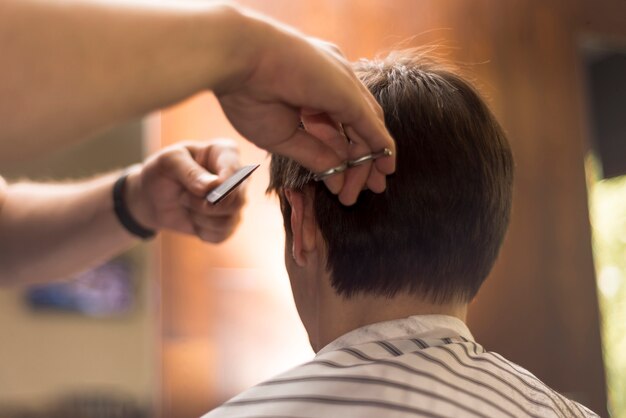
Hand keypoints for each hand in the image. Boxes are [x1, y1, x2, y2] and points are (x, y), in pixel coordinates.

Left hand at [125, 140, 244, 242]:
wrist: (152, 198)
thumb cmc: (162, 172)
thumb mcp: (168, 162)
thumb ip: (190, 171)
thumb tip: (213, 186)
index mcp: (226, 152)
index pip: (236, 172)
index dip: (222, 186)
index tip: (201, 190)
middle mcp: (237, 176)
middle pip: (237, 200)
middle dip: (205, 205)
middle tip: (183, 198)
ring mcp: (235, 200)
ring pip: (230, 219)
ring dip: (200, 218)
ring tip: (186, 205)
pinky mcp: (230, 221)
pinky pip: (222, 234)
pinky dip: (202, 231)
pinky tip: (193, 220)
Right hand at [215, 10, 395, 204]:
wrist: (239, 60)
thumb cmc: (247, 94)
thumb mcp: (283, 137)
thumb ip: (313, 156)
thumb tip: (336, 181)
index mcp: (313, 84)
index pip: (337, 124)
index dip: (343, 154)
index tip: (343, 182)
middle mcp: (333, 79)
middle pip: (356, 127)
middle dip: (363, 159)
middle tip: (368, 189)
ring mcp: (343, 81)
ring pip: (365, 127)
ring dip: (370, 159)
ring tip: (373, 188)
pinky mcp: (348, 91)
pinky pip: (370, 123)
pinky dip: (380, 145)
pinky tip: (385, 166)